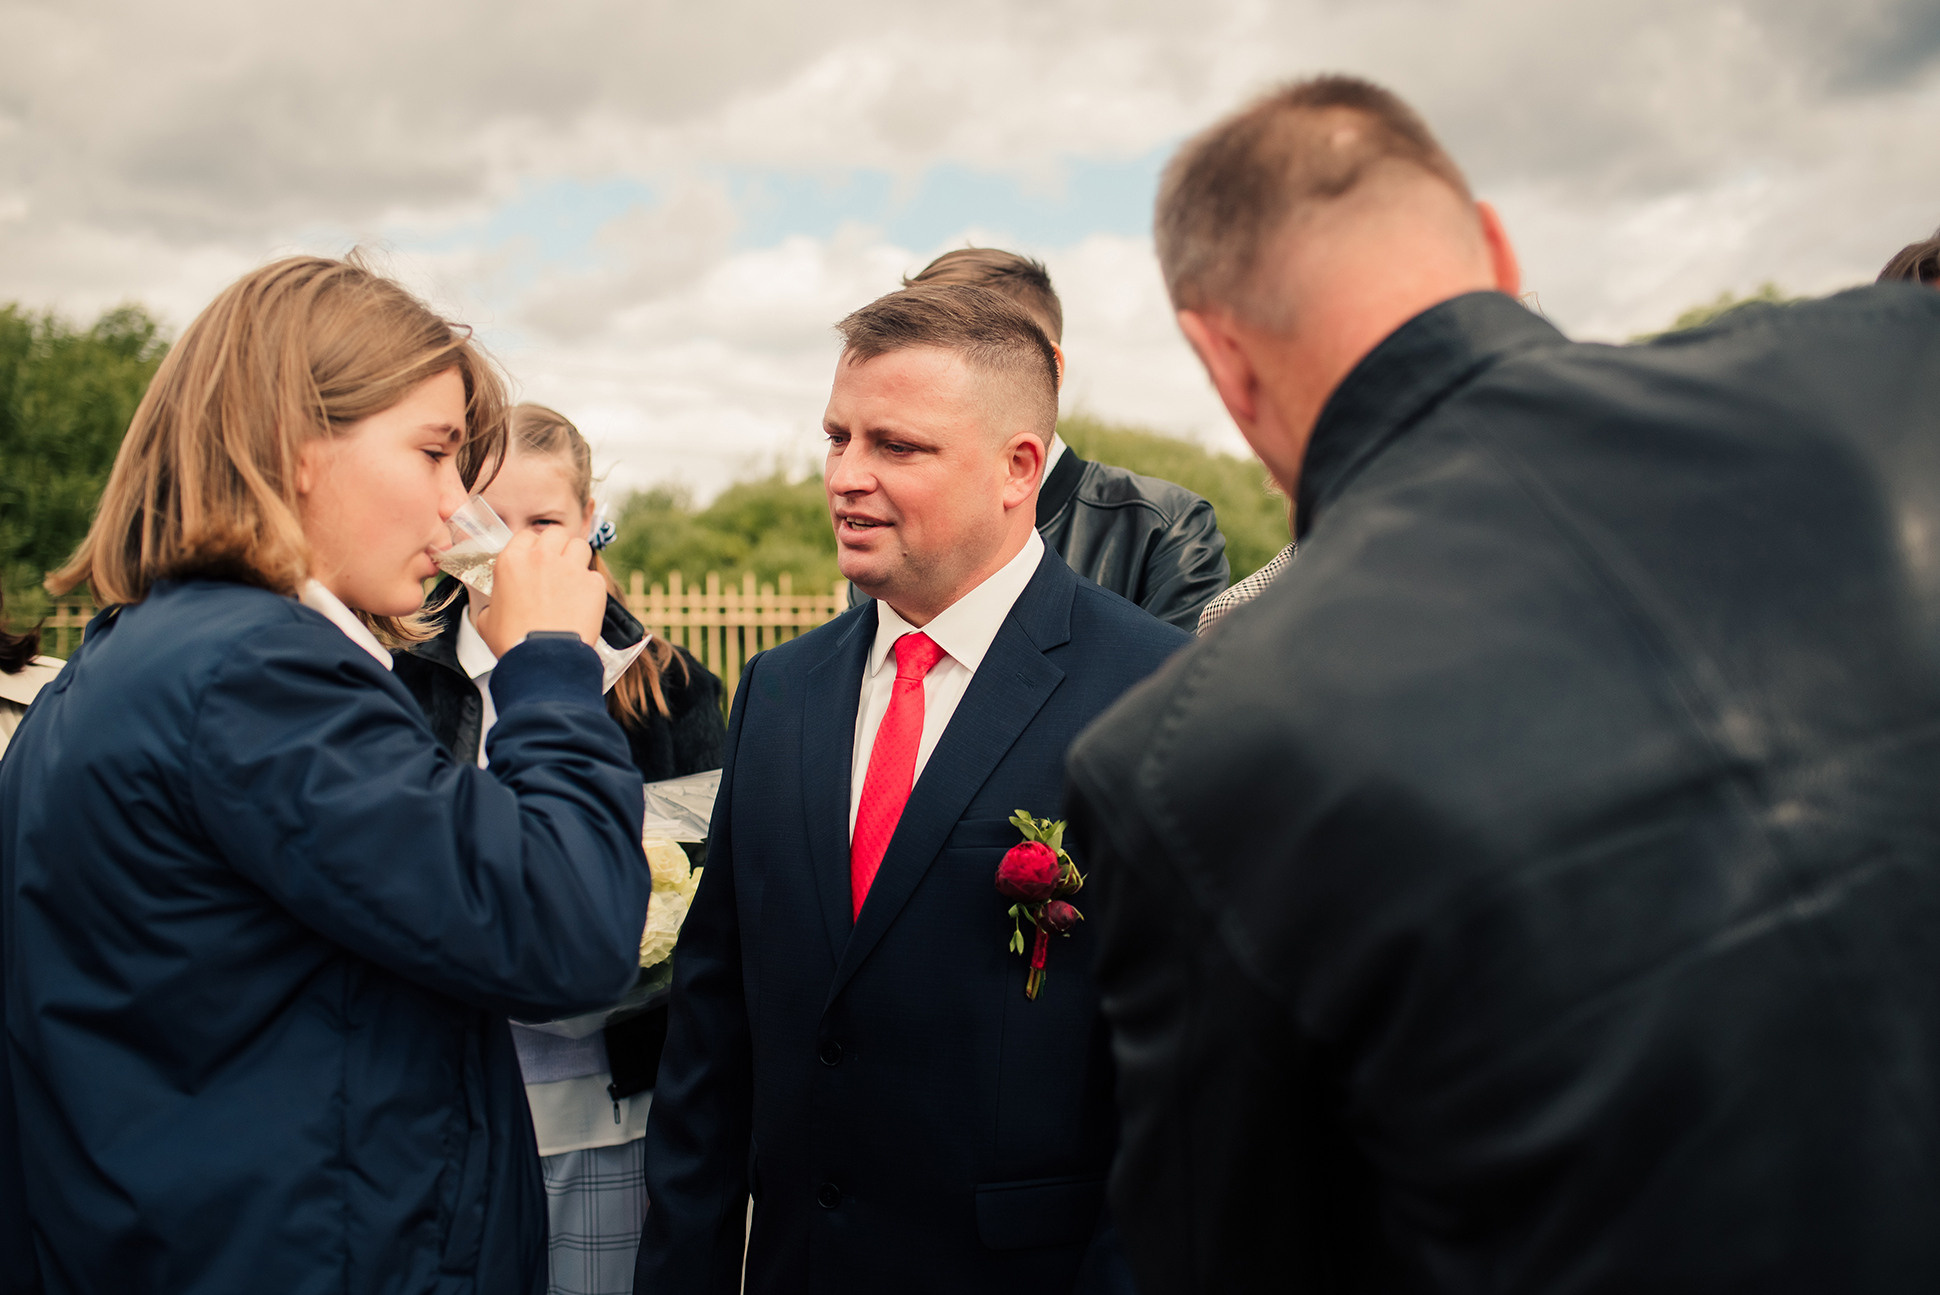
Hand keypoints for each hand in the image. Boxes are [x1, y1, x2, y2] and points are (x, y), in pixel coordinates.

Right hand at [474, 527, 605, 656]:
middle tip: (556, 565)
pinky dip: (591, 587)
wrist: (543, 660)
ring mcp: (570, 569)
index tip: (534, 560)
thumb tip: (495, 604)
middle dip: (557, 546)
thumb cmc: (514, 642)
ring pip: (580, 546)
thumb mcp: (486, 619)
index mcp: (512, 561)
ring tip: (573, 578)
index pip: (526, 536)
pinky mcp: (593, 584)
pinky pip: (594, 576)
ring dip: (577, 558)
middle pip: (556, 533)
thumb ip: (493, 601)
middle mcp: (542, 558)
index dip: (531, 548)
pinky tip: (583, 602)